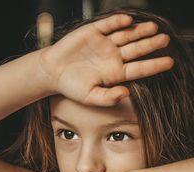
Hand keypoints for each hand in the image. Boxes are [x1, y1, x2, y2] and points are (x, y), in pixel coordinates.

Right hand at [40, 14, 172, 105]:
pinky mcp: (93, 32)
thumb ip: (108, 97)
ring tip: (153, 28)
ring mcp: (104, 44)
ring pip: (126, 35)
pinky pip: (108, 25)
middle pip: (137, 49)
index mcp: (115, 73)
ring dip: (139, 31)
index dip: (155, 65)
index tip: (169, 62)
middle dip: (151, 45)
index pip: (139, 69)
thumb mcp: (90, 97)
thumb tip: (126, 92)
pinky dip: (117, 22)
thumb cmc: (71, 86)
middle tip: (166, 40)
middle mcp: (113, 57)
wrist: (53, 72)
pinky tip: (127, 22)